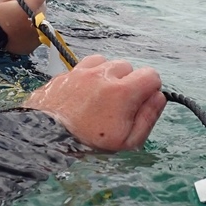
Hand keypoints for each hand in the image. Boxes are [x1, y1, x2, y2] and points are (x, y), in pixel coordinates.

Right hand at [0, 0, 48, 53]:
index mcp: (32, 6)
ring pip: (42, 17)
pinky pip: (39, 29)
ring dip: (33, 16)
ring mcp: (39, 32)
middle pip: (43, 4)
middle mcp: (39, 19)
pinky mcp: (37, 42)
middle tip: (17, 9)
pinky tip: (21, 29)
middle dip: (33, 4)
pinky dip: (33, 28)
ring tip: (18, 20)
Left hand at [23, 55, 166, 150]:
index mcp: (122, 91)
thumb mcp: (127, 141)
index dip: (150, 89)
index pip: (151, 75)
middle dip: (128, 83)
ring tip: (101, 96)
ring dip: (108, 75)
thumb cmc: (88, 142)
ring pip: (107, 62)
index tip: (140, 102)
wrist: (46, 136)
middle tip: (117, 104)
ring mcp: (83, 71)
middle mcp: (103, 75)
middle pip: (128, 67)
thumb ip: (148, 117)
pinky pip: (86, 65)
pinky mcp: (67, 72)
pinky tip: (85, 91)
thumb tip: (159, 97)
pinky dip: (90, 74)